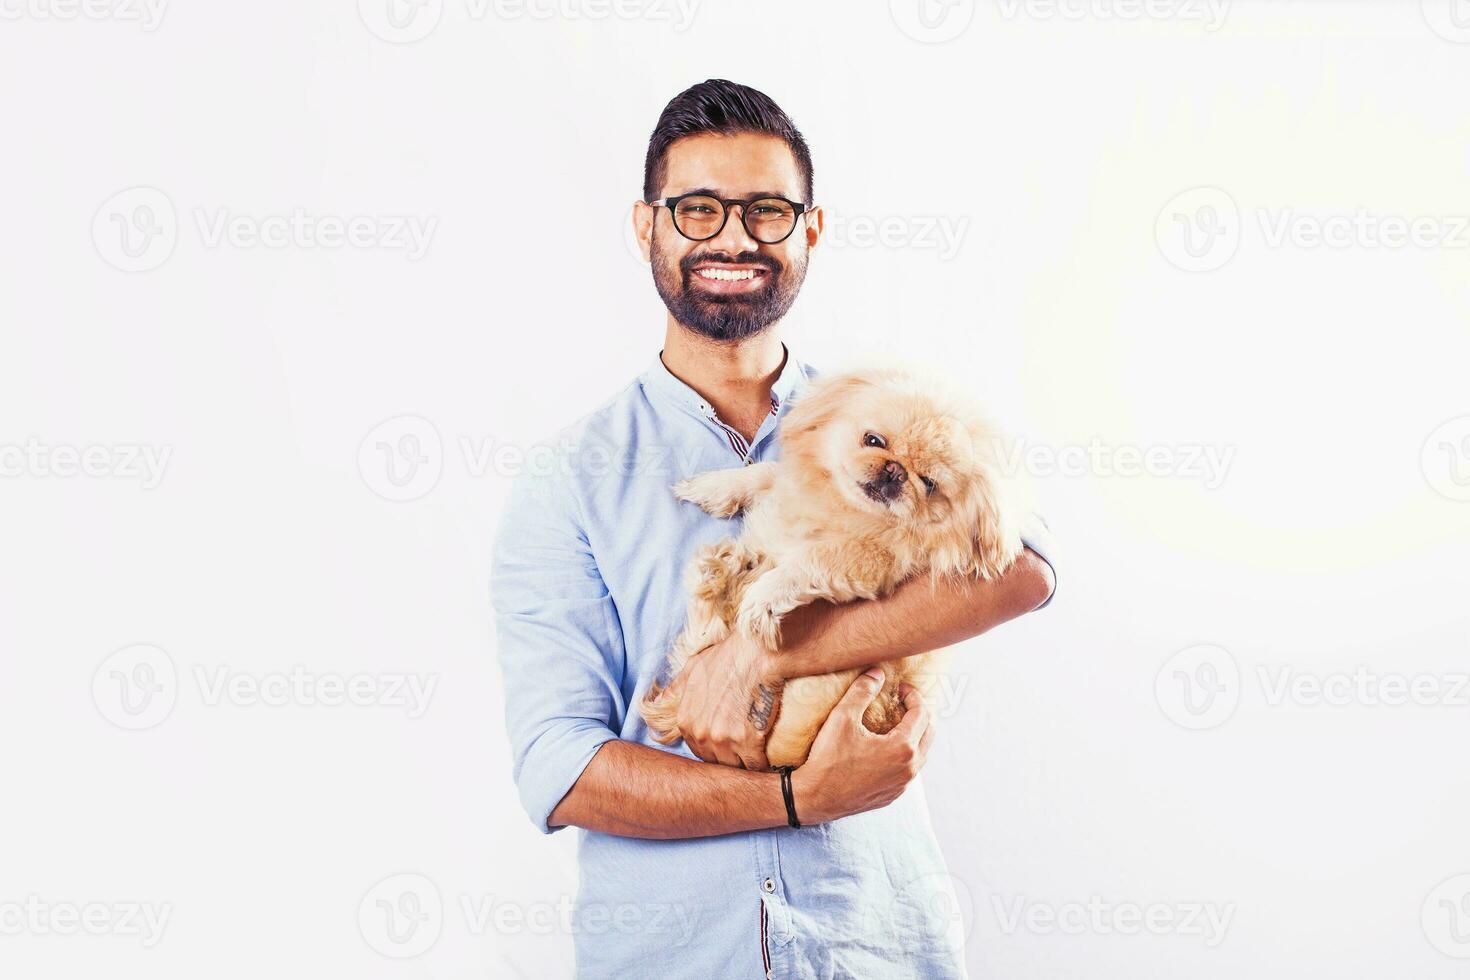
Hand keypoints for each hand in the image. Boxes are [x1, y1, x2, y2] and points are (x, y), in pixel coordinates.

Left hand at [668, 630, 784, 770]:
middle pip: (715, 760)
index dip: (713, 747)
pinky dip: (762, 765)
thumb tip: (658, 702)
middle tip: (743, 749)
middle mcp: (701, 733)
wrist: (757, 653)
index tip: (727, 742)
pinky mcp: (748, 742)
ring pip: (733, 765)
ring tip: (755, 755)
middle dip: (728, 757)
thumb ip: (676, 688)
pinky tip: (768, 761)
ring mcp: (723, 739)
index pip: (698, 749)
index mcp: (686, 720)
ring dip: (743, 763)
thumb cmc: (727, 657)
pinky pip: (754, 765)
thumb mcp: (693, 667)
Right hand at [790, 669, 932, 823]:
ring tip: (896, 723)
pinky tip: (886, 749)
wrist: (815, 798)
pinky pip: (909, 771)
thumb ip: (862, 691)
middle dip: (919, 714)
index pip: (922, 713)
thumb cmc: (828, 758)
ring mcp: (902, 785)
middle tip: (902, 702)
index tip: (900, 688)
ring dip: (915, 735)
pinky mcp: (892, 796)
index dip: (913, 695)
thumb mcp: (842, 717)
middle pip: (929, 733)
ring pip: (921, 754)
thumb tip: (877, 672)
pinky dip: (905, 755)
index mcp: (903, 748)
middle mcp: (909, 768)